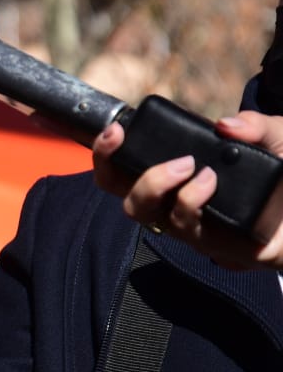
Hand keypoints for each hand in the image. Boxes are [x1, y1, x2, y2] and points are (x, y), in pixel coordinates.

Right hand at [93, 115, 282, 268]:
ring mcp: (194, 228)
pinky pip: (187, 228)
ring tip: (198, 169)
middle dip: (129, 173)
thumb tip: (224, 125)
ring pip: (149, 215)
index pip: (122, 172)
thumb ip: (255, 125)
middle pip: (126, 199)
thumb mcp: (277, 139)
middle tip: (176, 158)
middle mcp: (177, 206)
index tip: (116, 130)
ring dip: (159, 185)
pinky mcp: (216, 246)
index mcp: (176, 178)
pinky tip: (210, 183)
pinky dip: (190, 201)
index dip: (105, 153)